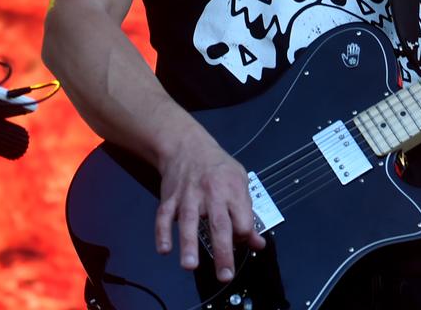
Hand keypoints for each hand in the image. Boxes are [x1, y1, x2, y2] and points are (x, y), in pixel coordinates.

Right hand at [154, 130, 267, 281]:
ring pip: (189, 222)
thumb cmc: (218, 167)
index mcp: (232, 190)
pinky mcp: (169, 198)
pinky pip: (164, 217)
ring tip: (190, 266)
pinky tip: (164, 249)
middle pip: (219, 225)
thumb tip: (257, 243)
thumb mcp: (240, 182)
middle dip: (222, 252)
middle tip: (225, 275)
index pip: (242, 220)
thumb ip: (248, 214)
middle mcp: (211, 194)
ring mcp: (188, 196)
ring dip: (188, 244)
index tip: (242, 244)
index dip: (244, 235)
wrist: (187, 146)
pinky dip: (162, 233)